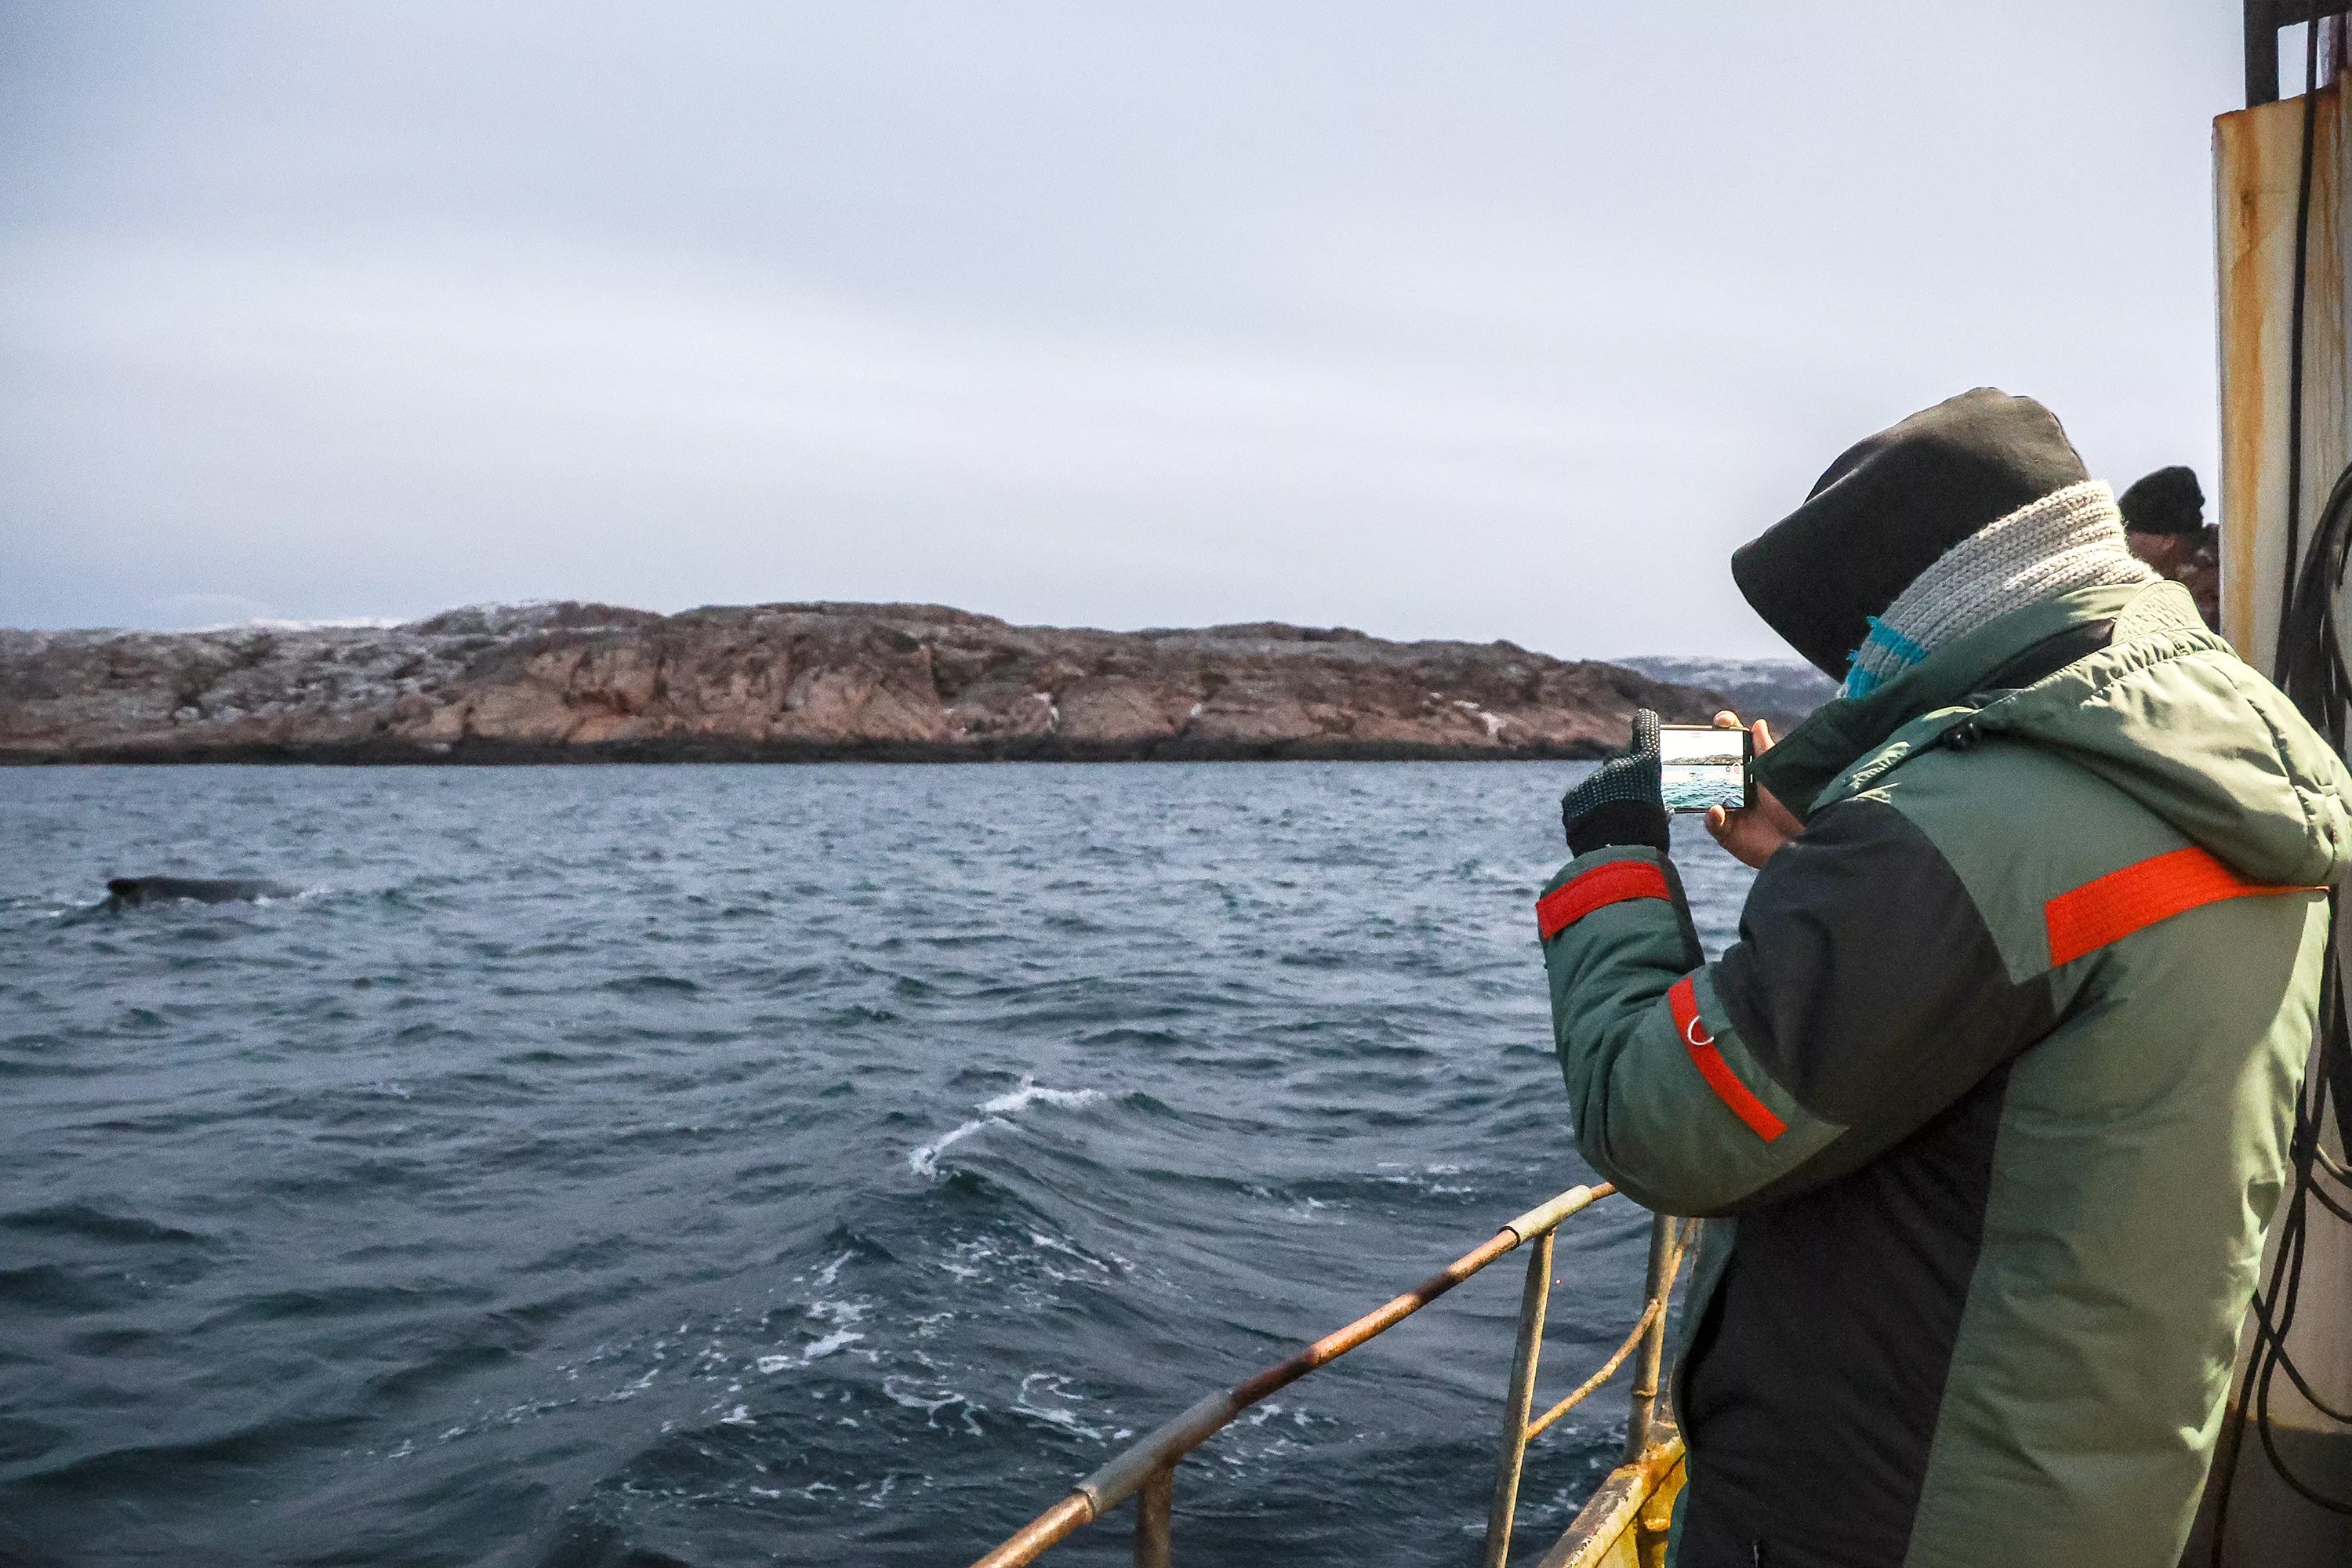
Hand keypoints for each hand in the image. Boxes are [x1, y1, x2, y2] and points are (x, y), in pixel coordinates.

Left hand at [1561, 708, 1670, 856]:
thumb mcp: (1659, 815)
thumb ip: (1652, 800)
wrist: (1616, 855)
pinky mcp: (1572, 796)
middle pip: (1617, 761)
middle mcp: (1617, 765)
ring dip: (1603, 796)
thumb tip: (1658, 807)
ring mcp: (1592, 780)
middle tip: (1626, 795)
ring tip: (1611, 823)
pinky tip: (1595, 828)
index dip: (1645, 724)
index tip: (1644, 717)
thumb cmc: (1648, 838)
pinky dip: (1587, 810)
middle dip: (1621, 772)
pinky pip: (1581, 799)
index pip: (1646, 732)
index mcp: (1645, 766)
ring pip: (1598, 784)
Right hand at [1702, 711, 1799, 868]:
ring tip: (1703, 780)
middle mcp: (1738, 789)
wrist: (1803, 841)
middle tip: (1698, 743)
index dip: (1726, 733)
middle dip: (1702, 755)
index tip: (1722, 721)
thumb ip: (1765, 750)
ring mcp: (1732, 810)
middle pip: (1713, 768)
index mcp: (1751, 772)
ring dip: (1702, 787)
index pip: (1734, 748)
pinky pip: (1713, 822)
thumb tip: (1757, 724)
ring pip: (1706, 794)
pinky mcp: (1728, 832)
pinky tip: (1717, 810)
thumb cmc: (1795, 806)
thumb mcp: (1778, 773)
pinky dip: (1712, 816)